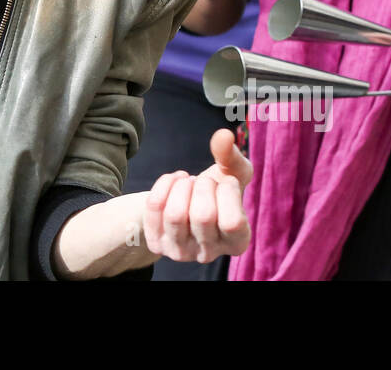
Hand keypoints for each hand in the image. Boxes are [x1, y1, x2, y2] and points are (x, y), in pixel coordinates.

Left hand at [142, 129, 251, 263]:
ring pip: (175, 214)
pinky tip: (176, 181)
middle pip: (202, 215)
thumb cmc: (217, 190)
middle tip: (204, 181)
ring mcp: (180, 252)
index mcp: (236, 243)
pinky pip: (154, 207)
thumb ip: (231, 156)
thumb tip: (223, 136)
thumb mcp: (232, 172)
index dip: (227, 192)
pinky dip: (165, 184)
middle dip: (203, 185)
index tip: (226, 182)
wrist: (187, 203)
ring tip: (189, 182)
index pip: (232, 222)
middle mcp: (209, 254)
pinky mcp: (157, 244)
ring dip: (182, 186)